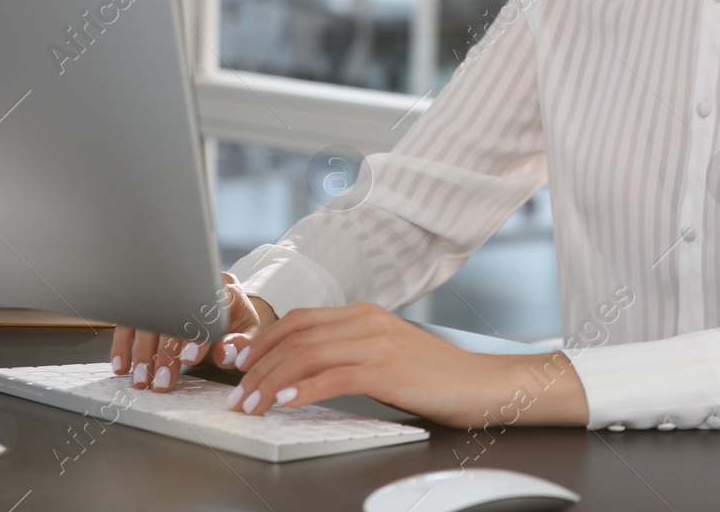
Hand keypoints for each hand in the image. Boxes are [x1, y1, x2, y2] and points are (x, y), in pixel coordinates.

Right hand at [109, 271, 274, 391]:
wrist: (228, 310)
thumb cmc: (237, 324)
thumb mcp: (249, 334)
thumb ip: (240, 345)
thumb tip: (226, 353)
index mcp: (224, 290)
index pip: (206, 309)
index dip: (197, 335)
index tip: (189, 359)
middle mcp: (193, 286)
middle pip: (173, 317)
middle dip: (165, 353)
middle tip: (160, 381)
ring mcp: (168, 293)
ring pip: (149, 319)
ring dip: (142, 353)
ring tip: (141, 379)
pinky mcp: (149, 302)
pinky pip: (132, 321)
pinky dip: (124, 345)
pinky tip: (121, 365)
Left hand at [226, 302, 588, 428]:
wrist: (483, 384)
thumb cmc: (437, 377)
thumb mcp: (388, 356)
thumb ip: (350, 354)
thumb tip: (302, 372)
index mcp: (365, 314)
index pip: (300, 319)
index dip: (263, 340)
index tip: (240, 362)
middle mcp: (368, 321)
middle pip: (296, 334)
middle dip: (258, 363)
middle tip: (236, 390)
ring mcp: (379, 342)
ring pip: (308, 354)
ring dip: (271, 380)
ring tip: (252, 404)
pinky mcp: (389, 369)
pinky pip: (335, 376)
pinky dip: (304, 388)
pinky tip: (286, 402)